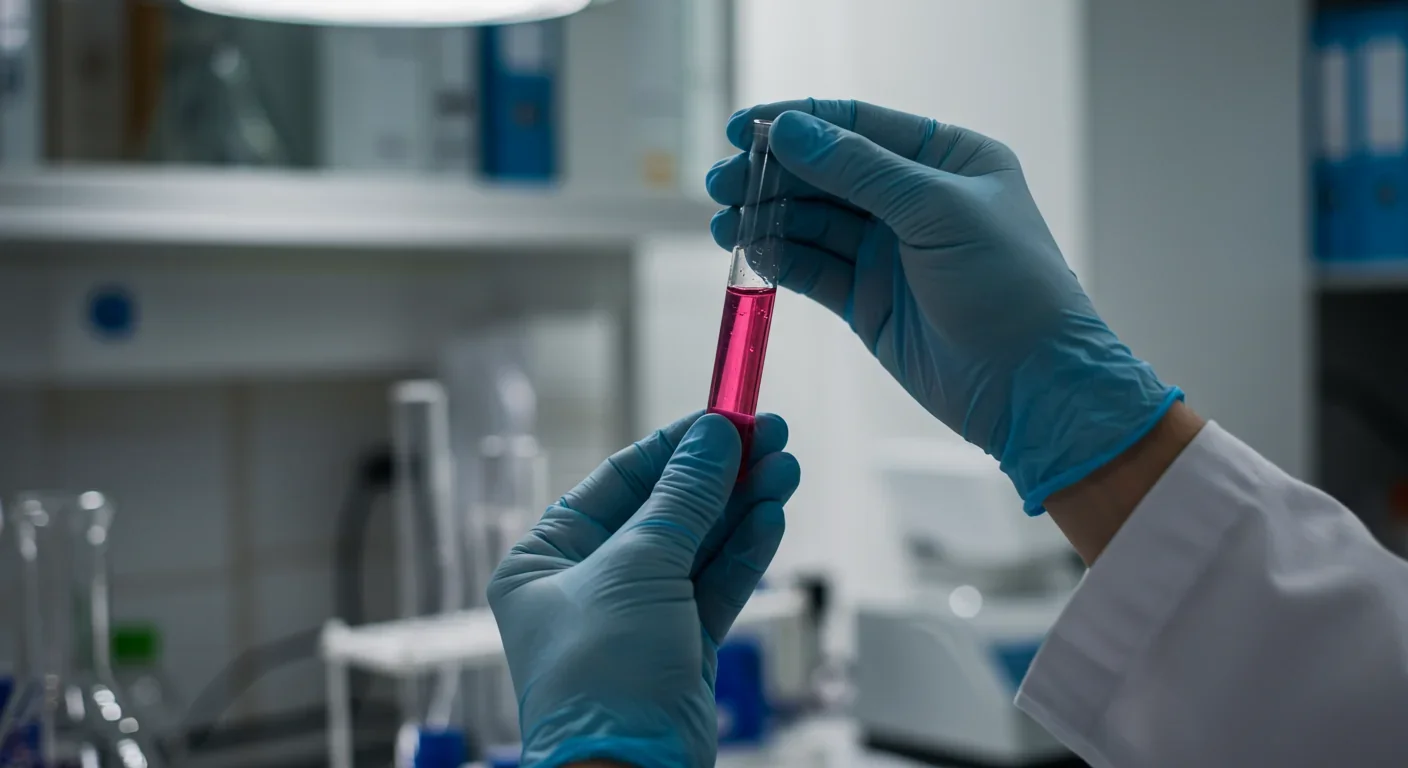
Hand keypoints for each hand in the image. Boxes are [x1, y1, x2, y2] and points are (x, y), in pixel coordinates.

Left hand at [488, 412, 800, 767]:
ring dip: (742, 506)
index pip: (619, 480)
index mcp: (545, 557)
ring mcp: (637, 616)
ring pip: (698, 545)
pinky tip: (773, 515)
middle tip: (770, 435)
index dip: (676, 445)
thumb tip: (714, 436)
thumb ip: (683, 498)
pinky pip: (715, 585)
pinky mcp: (679, 646)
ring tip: (785, 467)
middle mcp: (587, 583)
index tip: (726, 415)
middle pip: (666, 509)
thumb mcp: (638, 567)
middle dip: (720, 474)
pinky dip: (746, 551)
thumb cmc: (599, 678)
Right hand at [707, 99, 1180, 511]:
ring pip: (810, 221)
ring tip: (725, 225)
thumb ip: (859, 169)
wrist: (1032, 386)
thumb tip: (790, 130)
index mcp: (946, 159)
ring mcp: (888, 251)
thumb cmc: (1010, 288)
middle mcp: (914, 199)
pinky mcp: (866, 299)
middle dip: (770, 174)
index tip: (744, 128)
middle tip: (722, 184)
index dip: (798, 122)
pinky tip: (750, 254)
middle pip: (824, 172)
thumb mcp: (937, 211)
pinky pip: (811, 268)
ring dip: (765, 218)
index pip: (857, 125)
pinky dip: (779, 259)